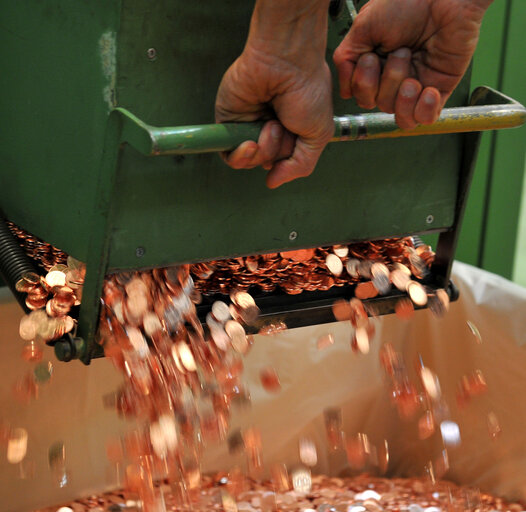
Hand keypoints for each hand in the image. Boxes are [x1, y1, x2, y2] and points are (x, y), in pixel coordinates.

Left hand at [215, 0, 333, 187]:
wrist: (284, 61)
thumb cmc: (307, 90)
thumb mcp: (318, 136)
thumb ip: (299, 166)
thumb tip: (272, 183)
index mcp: (289, 133)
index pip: (283, 163)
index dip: (287, 161)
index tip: (295, 143)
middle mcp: (267, 131)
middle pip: (266, 164)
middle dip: (277, 150)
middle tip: (284, 125)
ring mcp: (247, 127)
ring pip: (249, 162)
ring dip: (263, 149)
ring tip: (271, 124)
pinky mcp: (228, 122)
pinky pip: (229, 156)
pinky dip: (240, 155)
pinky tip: (250, 143)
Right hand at [333, 0, 491, 128]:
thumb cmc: (405, 3)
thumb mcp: (362, 28)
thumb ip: (345, 60)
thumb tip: (345, 93)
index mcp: (375, 66)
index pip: (361, 96)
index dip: (363, 84)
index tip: (371, 57)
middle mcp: (394, 79)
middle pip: (379, 104)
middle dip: (386, 81)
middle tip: (400, 51)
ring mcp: (417, 86)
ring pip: (399, 115)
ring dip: (402, 94)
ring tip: (414, 67)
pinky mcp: (439, 89)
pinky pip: (425, 119)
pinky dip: (423, 110)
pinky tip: (428, 91)